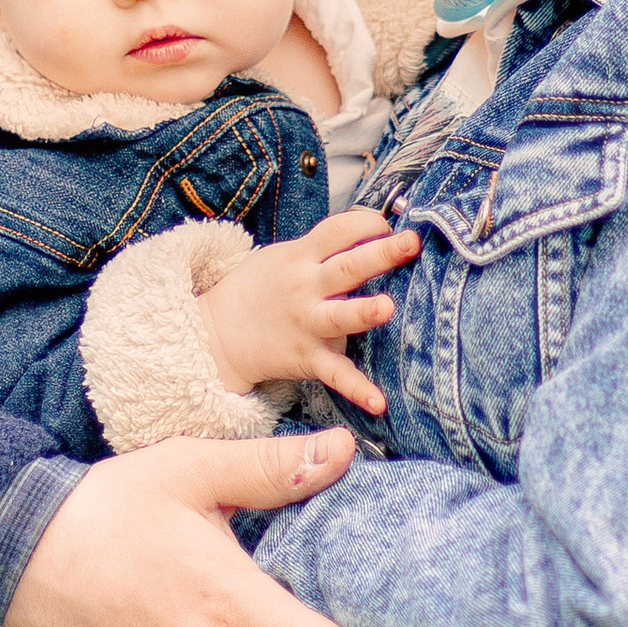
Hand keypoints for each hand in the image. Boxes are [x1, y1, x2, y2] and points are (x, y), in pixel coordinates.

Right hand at [200, 210, 416, 418]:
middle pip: (346, 267)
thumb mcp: (284, 256)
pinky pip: (335, 374)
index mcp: (300, 257)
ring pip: (340, 316)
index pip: (338, 231)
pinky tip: (379, 402)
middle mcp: (306, 288)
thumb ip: (322, 247)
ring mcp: (307, 324)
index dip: (366, 224)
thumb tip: (369, 227)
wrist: (217, 333)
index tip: (388, 226)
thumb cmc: (259, 289)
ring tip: (388, 307)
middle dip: (379, 254)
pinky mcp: (307, 358)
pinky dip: (356, 389)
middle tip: (410, 243)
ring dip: (364, 312)